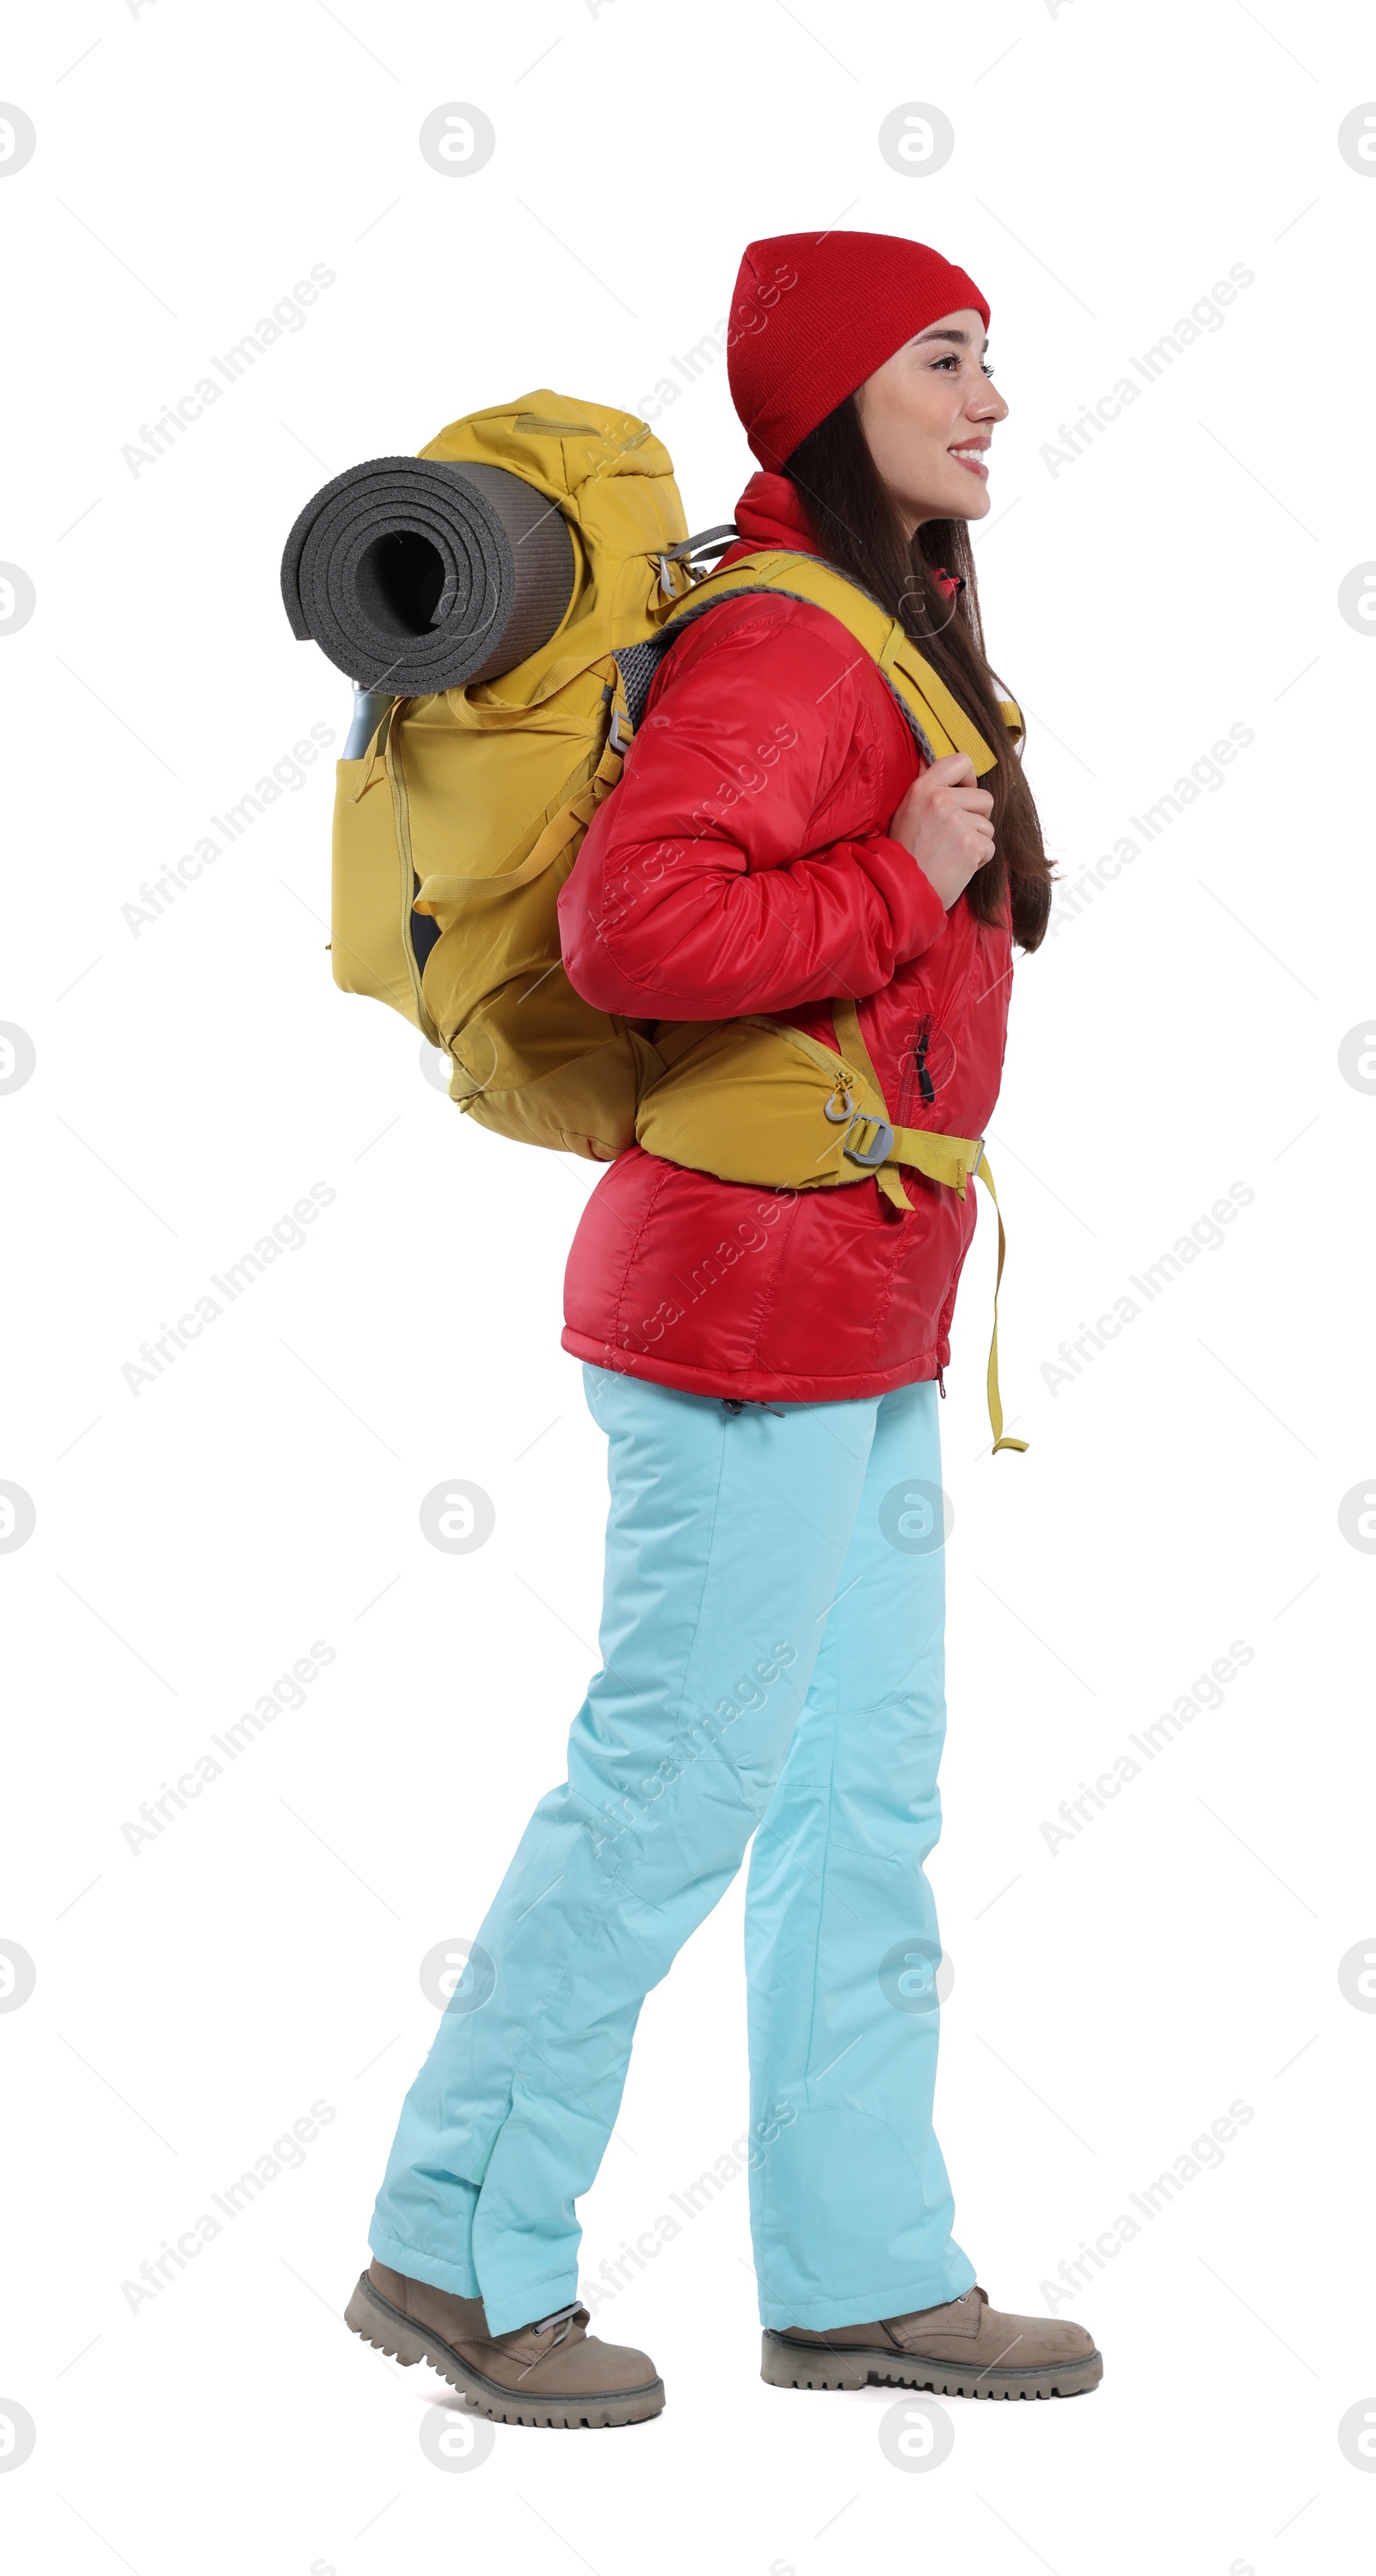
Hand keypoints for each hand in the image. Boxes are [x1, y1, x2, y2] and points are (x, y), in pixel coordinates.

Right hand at [888, 753, 994, 909]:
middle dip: (976, 818)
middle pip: (985, 798)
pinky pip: (989, 847)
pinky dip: (978, 860)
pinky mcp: (971, 845)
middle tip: (953, 836)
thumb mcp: (906, 811)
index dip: (969, 779)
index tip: (963, 793)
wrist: (901, 890)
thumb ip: (924, 785)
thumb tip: (929, 758)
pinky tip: (957, 866)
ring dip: (976, 842)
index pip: (962, 761)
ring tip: (951, 853)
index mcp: (923, 788)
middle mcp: (940, 800)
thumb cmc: (904, 853)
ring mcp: (958, 822)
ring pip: (988, 826)